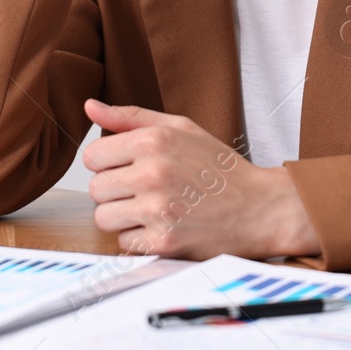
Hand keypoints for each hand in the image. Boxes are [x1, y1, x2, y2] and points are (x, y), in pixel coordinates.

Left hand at [81, 99, 319, 259]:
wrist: (261, 207)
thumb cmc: (219, 167)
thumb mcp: (181, 128)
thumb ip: (130, 117)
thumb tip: (89, 106)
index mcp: (153, 140)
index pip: (92, 156)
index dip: (108, 163)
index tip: (129, 168)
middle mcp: (152, 173)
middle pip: (95, 188)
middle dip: (114, 191)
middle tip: (144, 191)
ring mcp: (158, 210)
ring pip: (103, 218)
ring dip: (122, 217)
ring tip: (151, 209)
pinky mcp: (164, 242)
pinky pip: (125, 242)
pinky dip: (140, 239)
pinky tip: (163, 227)